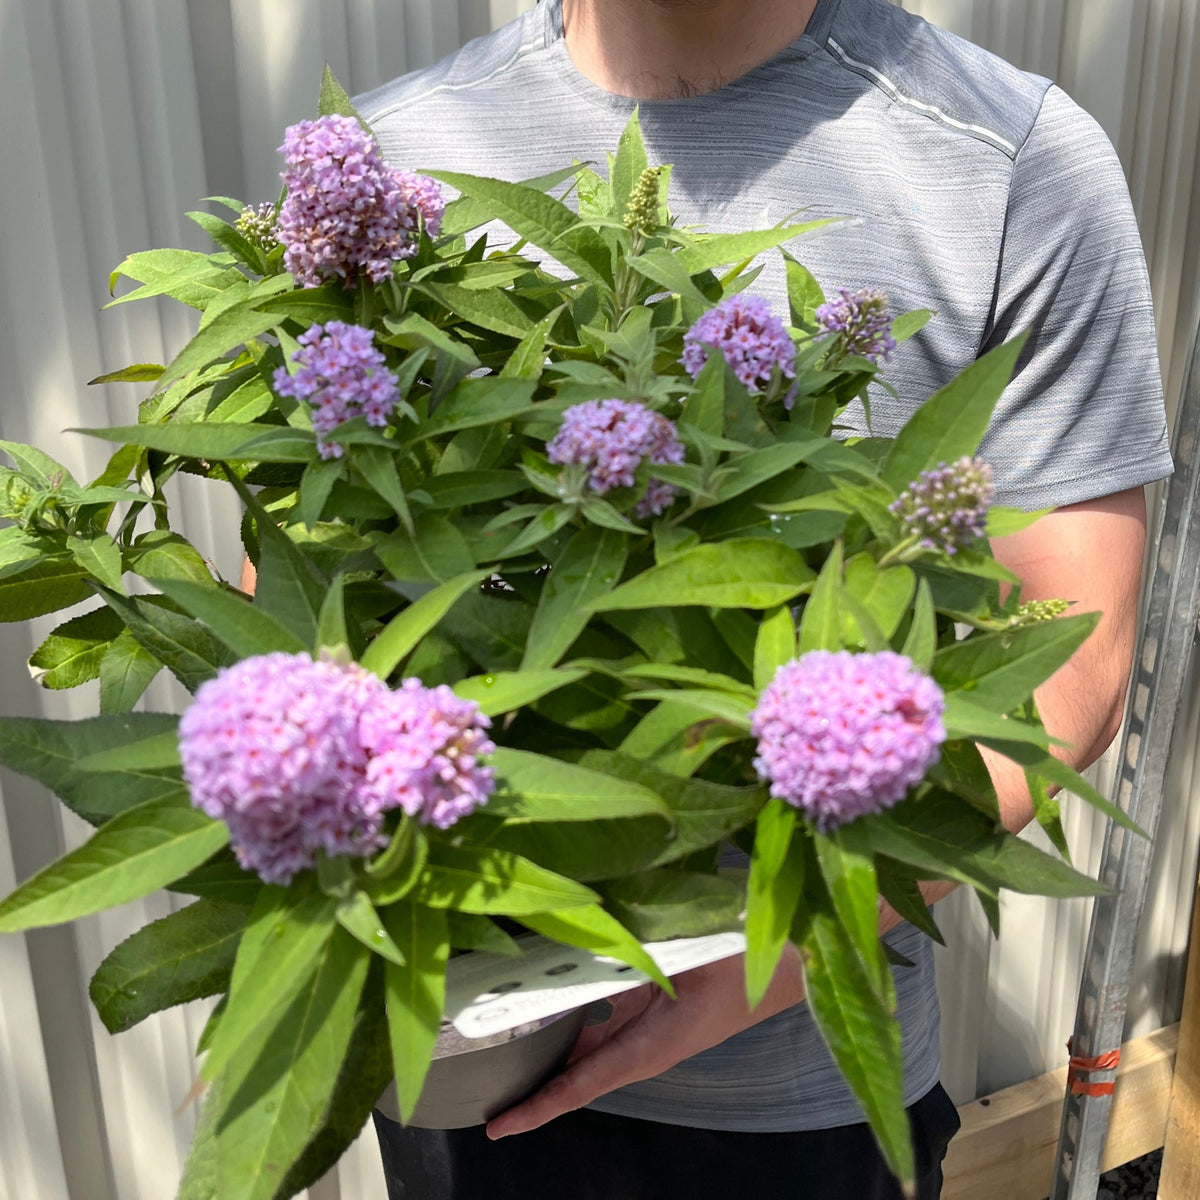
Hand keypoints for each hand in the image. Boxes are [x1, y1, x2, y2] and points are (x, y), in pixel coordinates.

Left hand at [485, 947, 805, 1138]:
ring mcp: (649, 1027)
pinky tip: (549, 988)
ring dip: (549, 1041)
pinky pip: (606, 1014)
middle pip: (576, 1069)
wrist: (790, 962)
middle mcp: (644, 1044)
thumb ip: (637, 953)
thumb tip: (586, 940)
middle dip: (531, 1077)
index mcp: (650, 1046)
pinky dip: (575, 1009)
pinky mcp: (655, 1007)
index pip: (582, 1085)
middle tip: (482, 1078)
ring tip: (501, 1033)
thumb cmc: (746, 962)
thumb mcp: (687, 956)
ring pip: (588, 1040)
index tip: (498, 1127)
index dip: (538, 1108)